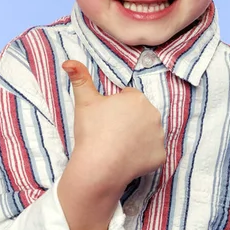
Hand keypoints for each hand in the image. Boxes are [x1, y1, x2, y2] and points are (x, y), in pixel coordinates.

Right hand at [62, 60, 165, 188]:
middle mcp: (154, 114)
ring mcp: (159, 136)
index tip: (106, 119)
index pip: (128, 98)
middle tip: (111, 132)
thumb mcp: (84, 102)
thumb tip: (68, 62)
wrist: (99, 167)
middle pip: (140, 114)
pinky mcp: (161, 156)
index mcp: (138, 98)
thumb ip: (79, 78)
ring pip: (148, 132)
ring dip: (138, 136)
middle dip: (129, 120)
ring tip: (118, 146)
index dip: (115, 108)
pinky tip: (128, 159)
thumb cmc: (92, 132)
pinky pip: (152, 152)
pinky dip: (143, 155)